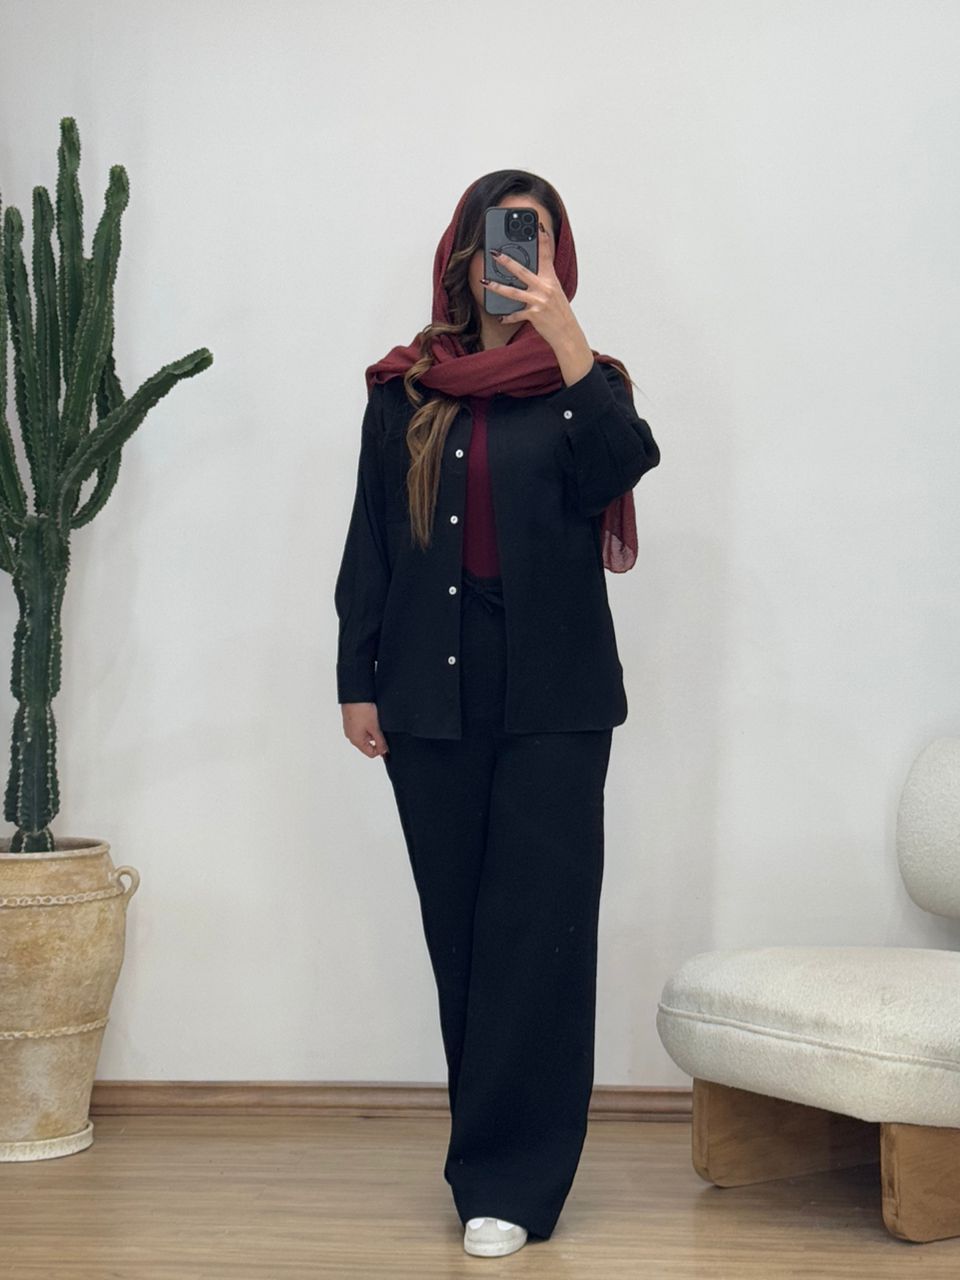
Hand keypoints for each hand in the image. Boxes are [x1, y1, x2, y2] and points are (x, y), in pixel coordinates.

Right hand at [341, 702, 388, 757]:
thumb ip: (380, 741)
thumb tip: (384, 752)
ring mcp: (350, 729)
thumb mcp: (375, 727)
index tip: (387, 741)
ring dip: (372, 730)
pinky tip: (370, 716)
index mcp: (356, 741)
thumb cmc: (362, 710)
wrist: (354, 695)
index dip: (381, 749)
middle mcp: (351, 737)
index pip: (371, 754)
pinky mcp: (350, 722)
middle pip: (368, 744)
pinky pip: (361, 728)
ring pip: (365, 735)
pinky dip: (367, 725)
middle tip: (381, 727)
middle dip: (377, 738)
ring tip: (374, 719)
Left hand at [483, 222, 578, 350]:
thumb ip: (543, 281)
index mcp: (551, 279)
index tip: (537, 226)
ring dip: (497, 286)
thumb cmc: (560, 312)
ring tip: (485, 282)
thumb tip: (527, 273)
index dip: (543, 239)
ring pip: (513, 292)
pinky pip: (516, 314)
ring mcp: (539, 301)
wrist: (567, 333)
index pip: (547, 255)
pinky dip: (508, 317)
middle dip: (507, 261)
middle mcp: (545, 288)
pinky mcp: (534, 315)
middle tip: (495, 253)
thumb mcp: (555, 292)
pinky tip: (501, 317)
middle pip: (522, 271)